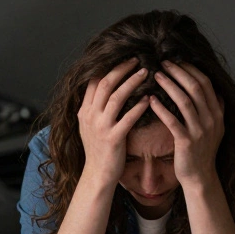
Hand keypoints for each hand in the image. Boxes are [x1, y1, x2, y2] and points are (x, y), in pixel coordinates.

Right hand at [77, 58, 149, 186]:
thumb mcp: (91, 126)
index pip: (94, 81)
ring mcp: (100, 127)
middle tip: (137, 59)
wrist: (97, 175)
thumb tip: (106, 87)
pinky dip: (139, 107)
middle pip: (105, 84)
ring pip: (116, 98)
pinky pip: (127, 118)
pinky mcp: (113, 139)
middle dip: (121, 69)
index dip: (109, 67)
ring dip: (132, 83)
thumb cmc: (99, 150)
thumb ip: (96, 107)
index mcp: (84, 111)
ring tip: (146, 72)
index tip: (124, 58)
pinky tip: (150, 99)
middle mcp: (90, 116)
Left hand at [150, 61, 225, 190]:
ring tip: (155, 76)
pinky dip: (161, 109)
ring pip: (185, 101)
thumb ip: (215, 109)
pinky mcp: (187, 142)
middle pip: (196, 88)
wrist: (200, 177)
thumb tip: (215, 91)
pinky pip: (173, 121)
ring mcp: (200, 131)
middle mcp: (212, 120)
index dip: (191, 69)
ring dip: (169, 86)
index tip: (177, 60)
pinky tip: (150, 100)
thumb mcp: (215, 129)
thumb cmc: (202, 152)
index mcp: (218, 113)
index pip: (206, 83)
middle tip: (163, 62)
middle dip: (179, 72)